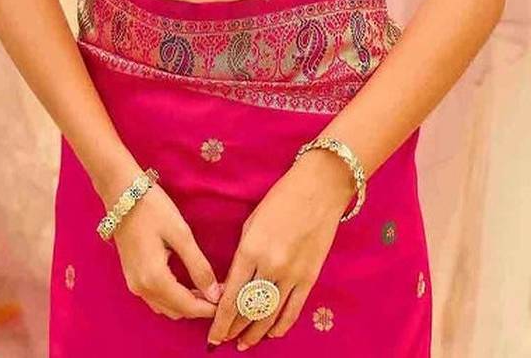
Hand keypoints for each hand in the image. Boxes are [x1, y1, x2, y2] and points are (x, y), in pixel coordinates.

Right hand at [101, 173, 223, 320]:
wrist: (121, 192)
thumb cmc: (152, 208)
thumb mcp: (181, 234)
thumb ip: (198, 265)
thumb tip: (215, 293)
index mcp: (154, 278)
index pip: (187, 306)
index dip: (209, 308)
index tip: (227, 300)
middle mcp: (141, 288)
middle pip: (176, 311)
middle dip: (199, 307)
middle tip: (220, 291)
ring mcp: (134, 284)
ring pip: (165, 307)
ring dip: (186, 303)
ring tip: (207, 287)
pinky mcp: (132, 276)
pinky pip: (155, 298)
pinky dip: (173, 297)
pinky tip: (186, 282)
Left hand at [206, 149, 353, 348]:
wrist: (319, 188)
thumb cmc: (281, 198)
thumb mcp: (252, 223)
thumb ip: (243, 254)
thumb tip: (232, 283)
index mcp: (250, 250)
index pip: (230, 296)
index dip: (220, 321)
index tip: (212, 335)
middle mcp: (270, 266)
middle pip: (248, 309)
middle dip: (233, 329)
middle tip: (222, 340)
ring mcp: (292, 274)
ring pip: (269, 315)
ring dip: (254, 332)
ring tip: (243, 343)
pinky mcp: (310, 277)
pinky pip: (293, 309)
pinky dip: (281, 325)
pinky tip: (271, 333)